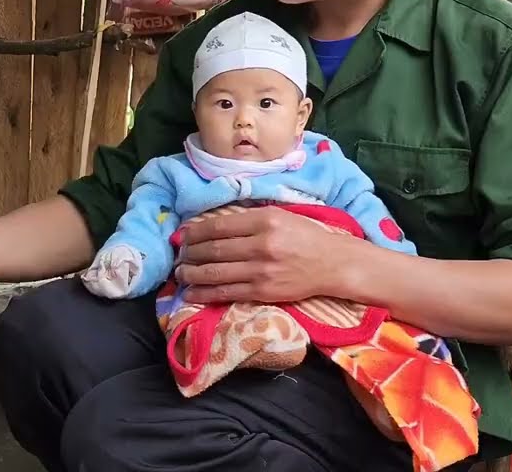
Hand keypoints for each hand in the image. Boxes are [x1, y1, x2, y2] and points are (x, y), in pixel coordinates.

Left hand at [174, 206, 363, 303]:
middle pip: (213, 249)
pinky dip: (205, 293)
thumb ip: (250, 219)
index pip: (219, 226)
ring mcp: (261, 270)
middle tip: (178, 256)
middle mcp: (261, 244)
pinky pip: (227, 293)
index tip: (182, 236)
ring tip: (180, 274)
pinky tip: (192, 293)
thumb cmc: (306, 236)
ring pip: (215, 272)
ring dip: (191, 274)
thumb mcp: (281, 216)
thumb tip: (213, 225)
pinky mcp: (263, 292)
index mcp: (265, 221)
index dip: (195, 232)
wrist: (333, 264)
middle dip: (189, 254)